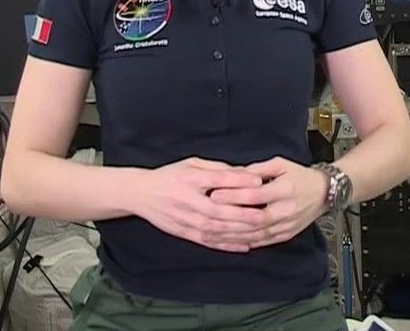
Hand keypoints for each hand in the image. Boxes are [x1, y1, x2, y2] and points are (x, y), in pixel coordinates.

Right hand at [132, 158, 268, 252]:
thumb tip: (244, 172)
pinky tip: (245, 245)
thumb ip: (217, 169)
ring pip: (218, 229)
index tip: (259, 180)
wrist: (142, 195)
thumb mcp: (192, 163)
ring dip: (240, 232)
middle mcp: (189, 201)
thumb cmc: (171, 175)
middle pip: (220, 210)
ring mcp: (187, 220)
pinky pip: (210, 242)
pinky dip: (228, 245)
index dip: (239, 180)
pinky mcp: (186, 233)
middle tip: (267, 213)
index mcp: (190, 179)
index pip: (218, 180)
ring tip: (262, 231)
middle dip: (245, 213)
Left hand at [207, 156, 328, 248]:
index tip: (213, 193)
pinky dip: (244, 243)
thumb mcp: (281, 164)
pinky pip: (261, 242)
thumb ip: (257, 169)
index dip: (234, 195)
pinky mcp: (285, 235)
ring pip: (255, 234)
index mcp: (285, 190)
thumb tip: (234, 174)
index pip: (256, 195)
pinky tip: (228, 242)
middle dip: (228, 218)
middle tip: (207, 215)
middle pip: (254, 218)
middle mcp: (286, 210)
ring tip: (212, 232)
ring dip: (232, 234)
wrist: (324, 193)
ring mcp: (286, 226)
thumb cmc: (300, 176)